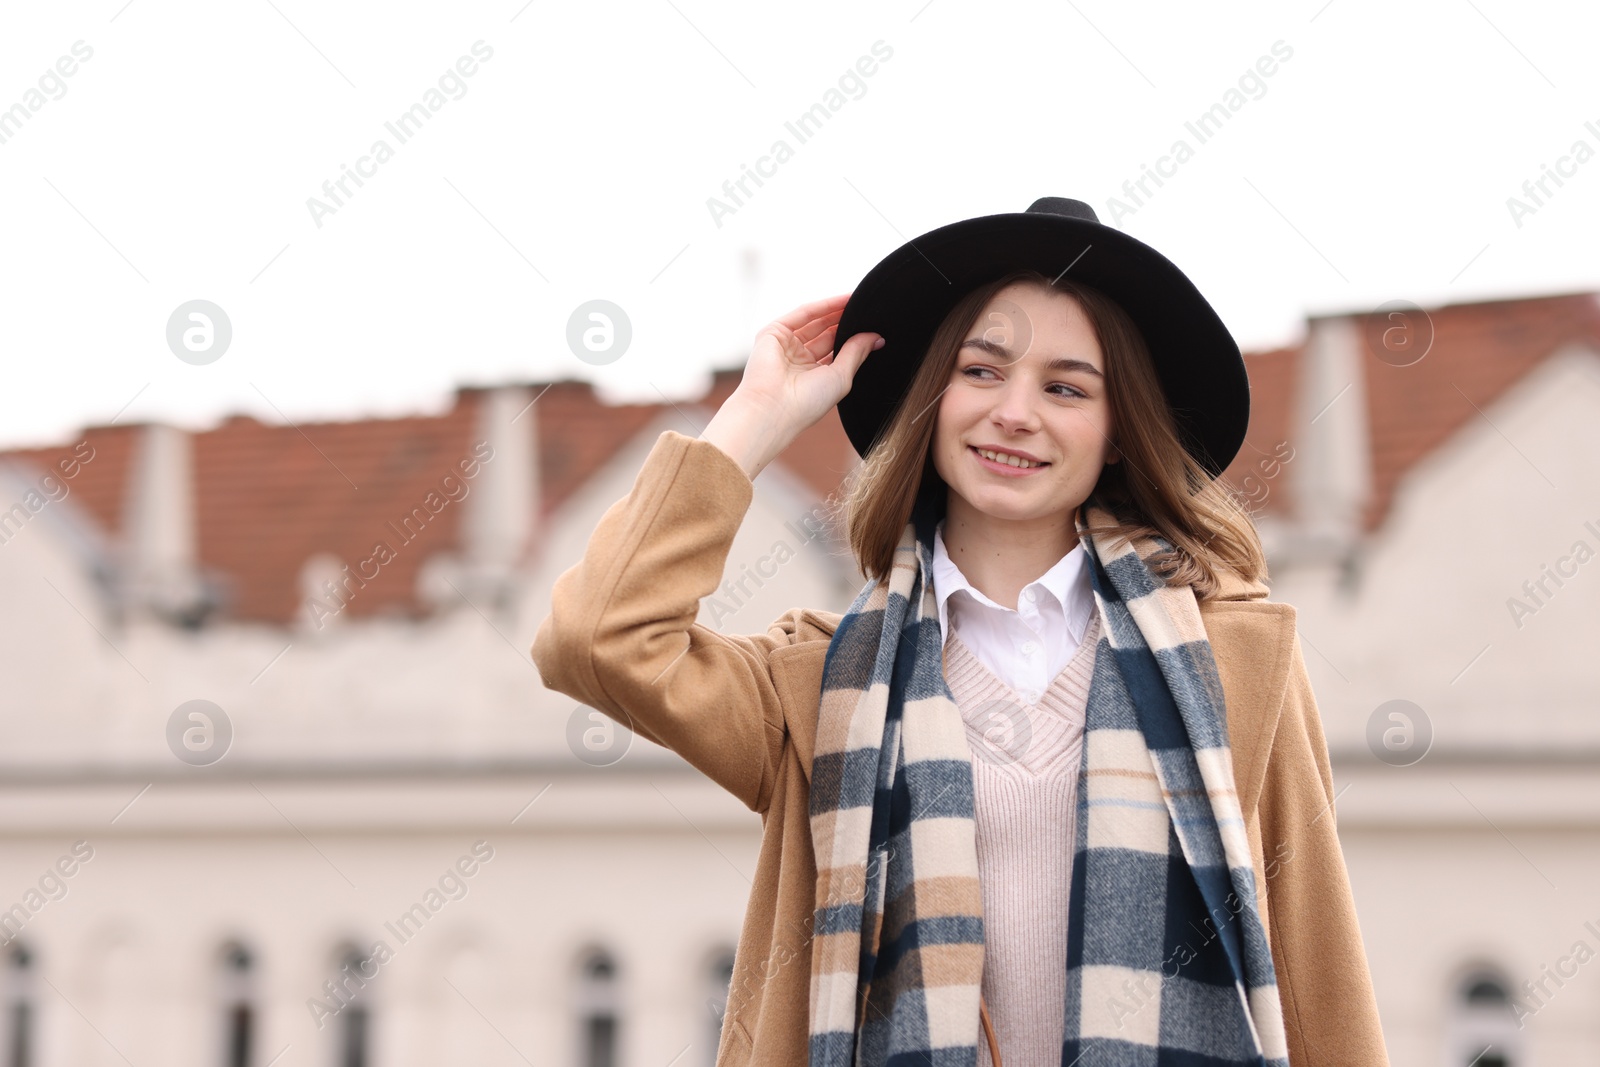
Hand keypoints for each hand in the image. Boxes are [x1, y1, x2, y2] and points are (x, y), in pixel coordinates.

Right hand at [701, 294, 882, 478]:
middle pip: (826, 334)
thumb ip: (856, 353)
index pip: (836, 351)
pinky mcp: (772, 333)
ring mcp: (785, 346)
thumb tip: (877, 337)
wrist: (774, 408)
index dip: (854, 338)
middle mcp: (798, 361)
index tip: (876, 327)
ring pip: (815, 322)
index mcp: (812, 377)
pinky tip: (843, 300)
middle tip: (870, 310)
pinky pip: (802, 314)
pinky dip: (822, 306)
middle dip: (846, 322)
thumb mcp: (841, 377)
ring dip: (836, 311)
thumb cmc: (808, 403)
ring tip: (859, 301)